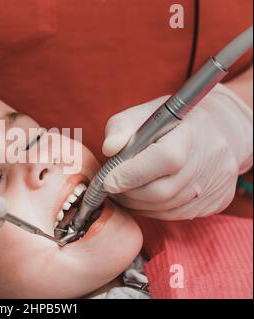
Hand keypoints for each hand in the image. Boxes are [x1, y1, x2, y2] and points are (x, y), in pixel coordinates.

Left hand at [102, 84, 252, 219]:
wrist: (223, 129)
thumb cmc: (174, 122)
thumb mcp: (145, 113)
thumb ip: (122, 127)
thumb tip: (108, 148)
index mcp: (191, 134)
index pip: (164, 159)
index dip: (132, 174)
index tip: (107, 180)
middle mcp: (210, 161)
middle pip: (162, 191)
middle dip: (129, 193)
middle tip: (111, 188)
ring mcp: (217, 184)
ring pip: (167, 208)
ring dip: (138, 204)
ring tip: (124, 193)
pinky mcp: (218, 201)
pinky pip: (178, 215)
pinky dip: (154, 210)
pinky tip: (143, 199)